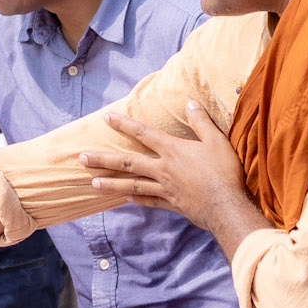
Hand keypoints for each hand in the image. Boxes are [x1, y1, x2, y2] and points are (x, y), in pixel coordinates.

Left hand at [80, 101, 249, 231]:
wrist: (227, 206)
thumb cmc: (224, 171)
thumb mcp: (217, 141)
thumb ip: (201, 121)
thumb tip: (190, 102)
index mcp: (173, 150)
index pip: (143, 133)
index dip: (124, 124)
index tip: (106, 118)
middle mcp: (163, 169)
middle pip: (127, 162)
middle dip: (103, 159)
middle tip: (81, 158)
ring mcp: (164, 188)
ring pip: (132, 185)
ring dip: (111, 184)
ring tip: (92, 183)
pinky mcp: (171, 205)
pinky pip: (149, 202)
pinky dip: (137, 200)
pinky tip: (125, 200)